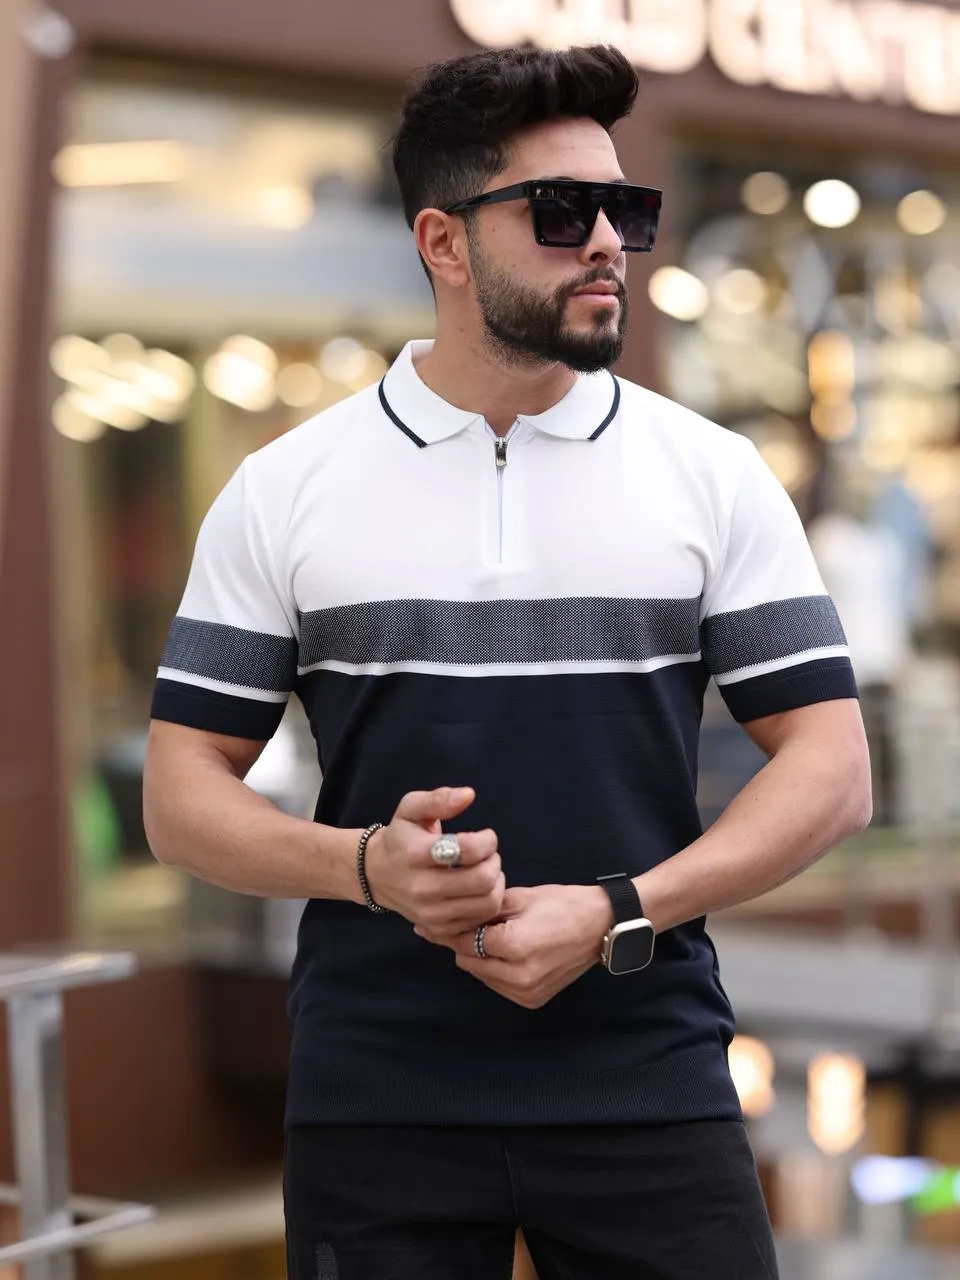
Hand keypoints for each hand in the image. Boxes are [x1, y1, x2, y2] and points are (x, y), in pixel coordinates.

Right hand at [364, 787, 503, 935]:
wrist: (377, 874)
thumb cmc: (400, 836)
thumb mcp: (412, 808)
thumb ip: (439, 799)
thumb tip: (469, 795)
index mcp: (416, 854)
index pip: (468, 850)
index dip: (487, 840)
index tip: (486, 835)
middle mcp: (422, 888)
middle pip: (483, 880)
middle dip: (495, 862)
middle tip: (489, 854)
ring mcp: (430, 913)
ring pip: (487, 902)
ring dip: (496, 883)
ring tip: (485, 870)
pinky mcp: (438, 928)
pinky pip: (480, 920)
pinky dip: (488, 902)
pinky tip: (477, 888)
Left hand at [415, 884, 613, 1008]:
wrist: (600, 926)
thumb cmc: (562, 904)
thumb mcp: (519, 898)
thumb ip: (481, 911)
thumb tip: (447, 918)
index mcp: (514, 946)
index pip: (464, 941)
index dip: (447, 929)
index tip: (427, 922)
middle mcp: (518, 976)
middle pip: (467, 960)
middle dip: (464, 942)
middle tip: (465, 924)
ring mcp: (526, 992)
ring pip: (480, 975)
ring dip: (479, 957)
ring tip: (491, 935)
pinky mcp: (532, 1000)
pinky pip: (498, 985)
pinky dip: (495, 969)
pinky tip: (505, 951)